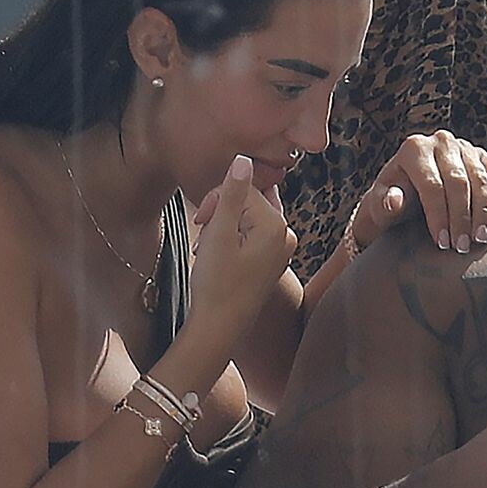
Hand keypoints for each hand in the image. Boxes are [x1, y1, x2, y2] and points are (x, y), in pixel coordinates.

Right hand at [186, 155, 296, 336]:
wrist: (220, 327)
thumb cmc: (217, 284)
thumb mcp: (219, 233)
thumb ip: (233, 193)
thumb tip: (243, 160)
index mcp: (276, 225)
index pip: (244, 189)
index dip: (217, 199)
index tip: (200, 220)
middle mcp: (285, 235)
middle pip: (248, 202)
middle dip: (221, 212)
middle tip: (203, 233)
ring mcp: (280, 250)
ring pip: (247, 219)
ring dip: (223, 227)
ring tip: (208, 249)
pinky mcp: (271, 262)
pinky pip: (251, 236)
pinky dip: (231, 240)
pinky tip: (217, 257)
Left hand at [351, 131, 486, 255]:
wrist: (409, 194)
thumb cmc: (392, 204)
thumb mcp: (380, 207)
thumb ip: (383, 205)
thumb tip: (395, 201)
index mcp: (413, 149)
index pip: (431, 184)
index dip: (438, 215)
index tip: (442, 243)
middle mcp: (440, 141)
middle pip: (458, 181)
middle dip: (461, 217)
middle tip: (462, 246)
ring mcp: (463, 146)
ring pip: (480, 178)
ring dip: (483, 211)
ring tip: (479, 239)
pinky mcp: (481, 156)